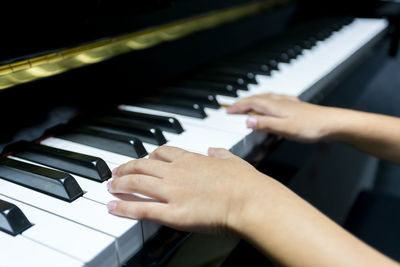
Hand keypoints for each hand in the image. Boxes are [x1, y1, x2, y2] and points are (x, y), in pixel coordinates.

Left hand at [106, 146, 268, 234]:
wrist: (250, 200)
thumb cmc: (246, 182)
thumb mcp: (233, 160)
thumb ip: (221, 154)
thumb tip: (215, 149)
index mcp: (192, 160)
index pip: (162, 153)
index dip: (148, 156)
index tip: (142, 159)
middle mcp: (177, 173)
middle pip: (143, 165)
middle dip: (126, 168)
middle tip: (116, 172)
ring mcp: (172, 192)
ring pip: (137, 183)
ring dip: (120, 183)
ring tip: (110, 185)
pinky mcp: (172, 212)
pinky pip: (142, 209)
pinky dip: (124, 207)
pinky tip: (113, 206)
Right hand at [227, 93, 340, 142]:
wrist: (332, 123)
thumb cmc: (311, 126)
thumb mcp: (285, 129)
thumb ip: (265, 124)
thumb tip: (248, 120)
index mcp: (274, 106)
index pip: (250, 103)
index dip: (237, 106)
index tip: (228, 110)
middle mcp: (280, 101)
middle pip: (256, 98)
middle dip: (243, 102)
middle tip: (233, 107)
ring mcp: (288, 102)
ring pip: (266, 97)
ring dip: (254, 100)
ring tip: (248, 104)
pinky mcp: (295, 106)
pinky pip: (276, 99)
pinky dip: (268, 100)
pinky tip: (273, 102)